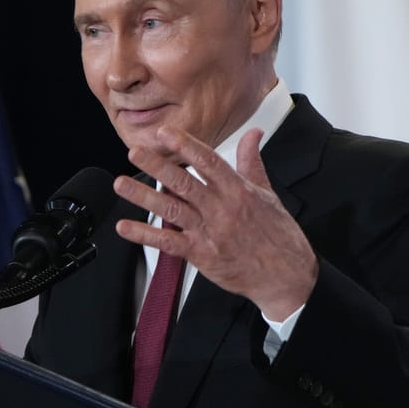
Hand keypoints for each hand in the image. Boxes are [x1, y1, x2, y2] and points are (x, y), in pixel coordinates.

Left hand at [113, 126, 317, 319]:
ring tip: (122, 184)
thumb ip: (252, 162)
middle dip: (156, 165)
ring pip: (171, 209)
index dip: (186, 145)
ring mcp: (210, 232)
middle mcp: (222, 209)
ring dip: (144, 196)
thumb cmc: (278, 234)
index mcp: (239, 191)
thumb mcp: (268, 193)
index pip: (209, 161)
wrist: (286, 274)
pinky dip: (145, 235)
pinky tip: (125, 227)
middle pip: (184, 182)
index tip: (165, 133)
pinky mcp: (202, 255)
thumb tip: (253, 133)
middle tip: (134, 151)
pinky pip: (168, 243)